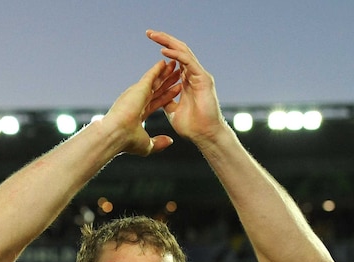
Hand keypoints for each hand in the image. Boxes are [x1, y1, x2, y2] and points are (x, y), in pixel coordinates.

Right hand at [103, 59, 181, 155]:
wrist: (116, 134)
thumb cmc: (127, 142)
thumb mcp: (147, 145)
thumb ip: (159, 143)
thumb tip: (170, 141)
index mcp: (140, 113)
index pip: (157, 102)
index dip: (168, 96)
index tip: (177, 89)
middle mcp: (138, 102)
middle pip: (157, 89)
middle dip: (168, 82)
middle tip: (178, 74)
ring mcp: (137, 94)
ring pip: (155, 81)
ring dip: (165, 73)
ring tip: (175, 65)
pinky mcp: (138, 88)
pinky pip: (150, 76)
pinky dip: (157, 69)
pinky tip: (164, 63)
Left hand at [146, 30, 227, 146]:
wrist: (204, 136)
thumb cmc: (192, 127)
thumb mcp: (173, 111)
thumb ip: (167, 101)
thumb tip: (158, 97)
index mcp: (187, 82)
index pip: (174, 60)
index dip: (163, 50)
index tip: (150, 43)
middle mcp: (194, 76)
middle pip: (178, 51)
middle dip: (164, 40)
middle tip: (149, 33)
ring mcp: (199, 76)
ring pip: (183, 52)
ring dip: (168, 42)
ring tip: (154, 36)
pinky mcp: (203, 79)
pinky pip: (188, 62)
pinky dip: (176, 55)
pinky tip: (164, 51)